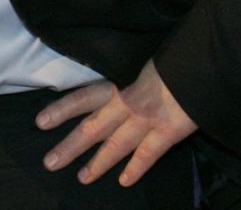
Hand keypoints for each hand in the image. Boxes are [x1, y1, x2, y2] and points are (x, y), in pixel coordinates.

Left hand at [37, 59, 197, 186]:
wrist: (200, 63)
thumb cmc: (169, 59)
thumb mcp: (138, 62)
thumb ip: (124, 76)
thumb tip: (110, 85)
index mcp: (117, 83)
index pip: (82, 97)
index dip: (60, 110)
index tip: (40, 122)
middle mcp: (126, 103)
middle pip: (91, 128)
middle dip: (69, 147)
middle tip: (49, 163)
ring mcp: (146, 120)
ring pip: (115, 146)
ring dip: (97, 164)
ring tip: (81, 178)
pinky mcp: (168, 132)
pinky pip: (147, 155)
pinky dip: (135, 168)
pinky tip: (123, 181)